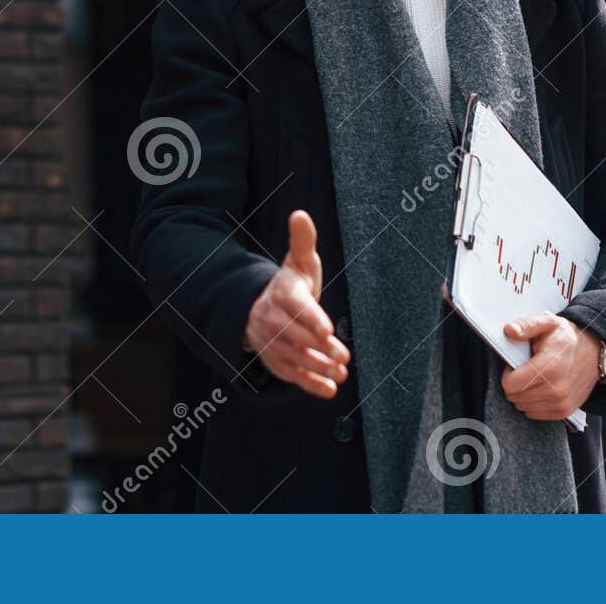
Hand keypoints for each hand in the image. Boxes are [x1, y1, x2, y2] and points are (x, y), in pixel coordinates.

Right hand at [243, 210, 350, 398]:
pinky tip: (329, 390)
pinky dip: (309, 384)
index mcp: (281, 293)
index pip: (296, 306)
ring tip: (342, 374)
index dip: (311, 319)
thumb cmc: (290, 283)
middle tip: (344, 356)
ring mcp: (270, 342)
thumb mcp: (298, 262)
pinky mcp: (273, 360)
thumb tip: (300, 214)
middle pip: (295, 336)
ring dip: (317, 369)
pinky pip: (289, 374)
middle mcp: (271, 318)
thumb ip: (302, 241)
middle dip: (320, 348)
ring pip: (293, 358)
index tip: (328, 330)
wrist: (261, 307)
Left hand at [500, 313, 600, 419]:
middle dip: (514, 383)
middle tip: (526, 369)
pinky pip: (534, 413)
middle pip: (515, 396)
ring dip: (523, 393)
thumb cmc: (566, 338)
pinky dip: (533, 402)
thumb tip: (510, 330)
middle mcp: (557, 388)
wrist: (593, 351)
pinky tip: (540, 387)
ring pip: (522, 406)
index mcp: (550, 366)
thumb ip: (527, 325)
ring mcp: (561, 402)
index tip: (516, 364)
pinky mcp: (564, 411)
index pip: (511, 384)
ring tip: (534, 377)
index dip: (508, 373)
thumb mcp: (547, 322)